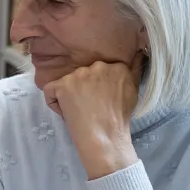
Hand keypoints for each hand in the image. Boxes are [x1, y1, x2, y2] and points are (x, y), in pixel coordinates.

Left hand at [42, 57, 141, 179]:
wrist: (105, 137)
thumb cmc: (119, 118)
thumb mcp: (133, 89)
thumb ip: (134, 69)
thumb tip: (138, 52)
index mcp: (116, 66)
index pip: (98, 72)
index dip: (97, 88)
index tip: (102, 101)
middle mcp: (97, 66)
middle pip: (82, 76)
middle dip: (84, 89)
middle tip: (91, 107)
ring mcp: (78, 75)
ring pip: (66, 83)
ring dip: (70, 96)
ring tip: (81, 111)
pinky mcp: (62, 85)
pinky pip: (50, 91)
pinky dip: (54, 102)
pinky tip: (67, 113)